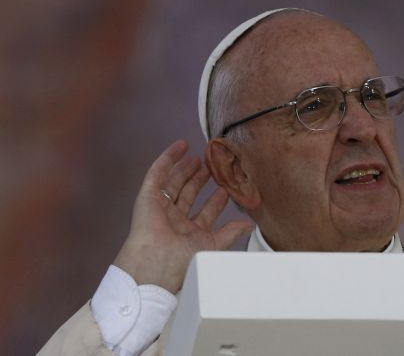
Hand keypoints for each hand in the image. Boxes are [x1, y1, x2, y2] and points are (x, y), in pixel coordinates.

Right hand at [113, 140, 253, 292]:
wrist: (156, 262)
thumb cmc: (181, 260)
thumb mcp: (213, 244)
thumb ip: (231, 232)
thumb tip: (250, 225)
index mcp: (189, 234)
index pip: (205, 213)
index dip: (216, 202)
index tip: (226, 190)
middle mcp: (174, 221)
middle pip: (189, 195)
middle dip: (200, 182)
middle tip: (212, 168)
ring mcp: (160, 208)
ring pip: (175, 183)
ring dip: (187, 169)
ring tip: (199, 158)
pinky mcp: (147, 196)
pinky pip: (158, 174)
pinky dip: (168, 159)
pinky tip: (180, 147)